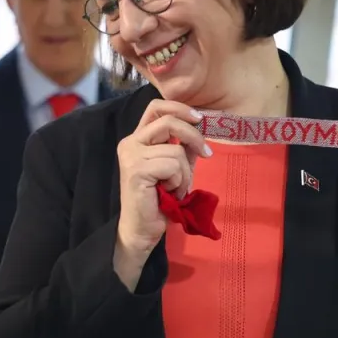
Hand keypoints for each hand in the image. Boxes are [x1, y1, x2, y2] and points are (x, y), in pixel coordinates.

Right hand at [115, 100, 212, 257]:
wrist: (142, 230)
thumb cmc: (160, 201)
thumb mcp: (177, 168)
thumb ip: (184, 148)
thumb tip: (200, 127)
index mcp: (138, 138)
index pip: (156, 107)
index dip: (180, 108)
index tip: (200, 119)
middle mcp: (130, 143)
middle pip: (169, 122)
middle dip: (194, 137)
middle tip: (207, 154)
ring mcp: (131, 155)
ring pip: (175, 151)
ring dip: (185, 173)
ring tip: (176, 189)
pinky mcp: (136, 170)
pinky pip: (172, 166)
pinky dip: (179, 181)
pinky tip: (170, 194)